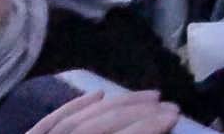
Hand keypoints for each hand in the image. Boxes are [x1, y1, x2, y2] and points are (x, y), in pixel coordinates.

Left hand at [26, 90, 179, 133]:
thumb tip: (159, 129)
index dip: (147, 128)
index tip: (175, 116)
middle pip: (97, 127)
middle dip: (136, 113)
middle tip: (170, 105)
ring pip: (77, 120)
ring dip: (116, 104)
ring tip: (148, 96)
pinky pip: (48, 122)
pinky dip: (75, 106)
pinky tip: (99, 93)